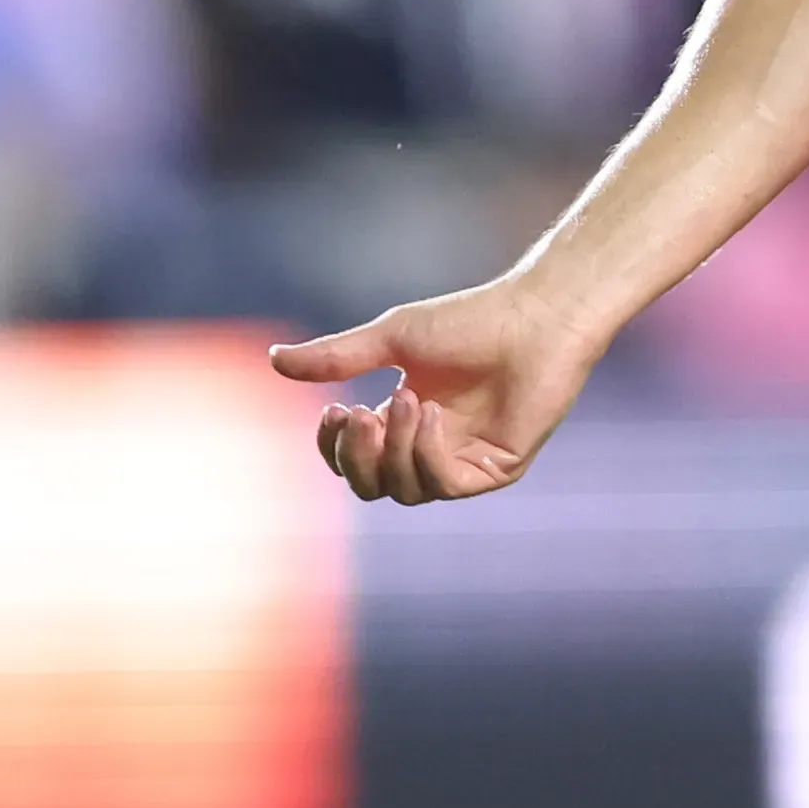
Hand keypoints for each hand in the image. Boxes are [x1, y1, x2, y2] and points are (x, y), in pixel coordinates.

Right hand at [267, 278, 604, 505]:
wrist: (534, 318)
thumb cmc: (470, 320)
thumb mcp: (391, 338)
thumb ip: (336, 357)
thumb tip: (274, 359)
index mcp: (404, 420)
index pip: (355, 458)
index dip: (334, 447)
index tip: (331, 412)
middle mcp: (431, 447)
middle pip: (371, 485)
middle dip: (355, 456)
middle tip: (356, 415)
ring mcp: (462, 461)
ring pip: (403, 489)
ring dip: (394, 448)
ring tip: (405, 399)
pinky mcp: (493, 470)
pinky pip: (442, 484)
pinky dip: (427, 452)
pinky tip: (431, 414)